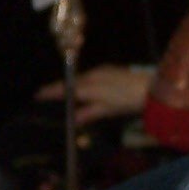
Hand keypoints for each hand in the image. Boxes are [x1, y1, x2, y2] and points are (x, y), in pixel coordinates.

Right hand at [35, 63, 152, 124]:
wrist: (151, 87)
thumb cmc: (128, 100)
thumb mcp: (107, 110)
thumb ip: (89, 113)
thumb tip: (73, 118)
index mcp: (89, 85)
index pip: (65, 89)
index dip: (51, 92)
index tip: (37, 94)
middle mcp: (92, 75)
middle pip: (71, 82)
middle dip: (58, 88)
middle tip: (46, 94)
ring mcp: (101, 71)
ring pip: (80, 79)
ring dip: (70, 85)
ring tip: (62, 94)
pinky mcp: (109, 70)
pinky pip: (89, 76)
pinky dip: (82, 83)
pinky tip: (83, 90)